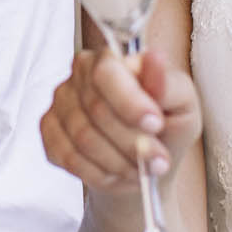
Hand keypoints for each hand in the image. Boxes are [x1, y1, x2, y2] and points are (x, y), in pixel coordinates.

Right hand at [40, 45, 200, 194]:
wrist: (146, 163)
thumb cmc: (166, 128)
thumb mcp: (182, 105)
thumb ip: (168, 84)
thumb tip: (154, 59)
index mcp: (112, 58)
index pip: (106, 72)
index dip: (129, 102)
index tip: (155, 124)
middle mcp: (80, 74)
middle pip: (96, 110)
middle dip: (131, 142)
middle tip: (157, 159)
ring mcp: (60, 102)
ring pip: (82, 139)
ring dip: (118, 162)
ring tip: (140, 168)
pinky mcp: (49, 131)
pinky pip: (67, 157)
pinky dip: (98, 173)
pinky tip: (116, 172)